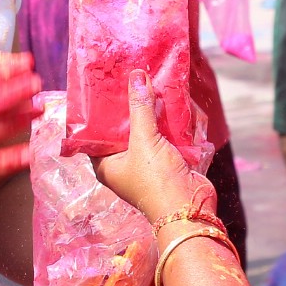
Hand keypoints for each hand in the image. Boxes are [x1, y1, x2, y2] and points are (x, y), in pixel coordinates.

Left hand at [93, 70, 212, 225]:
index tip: (103, 87)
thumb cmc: (157, 180)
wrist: (191, 209)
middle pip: (122, 130)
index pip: (95, 133)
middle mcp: (123, 164)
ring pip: (145, 131)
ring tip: (148, 83)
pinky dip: (167, 122)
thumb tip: (136, 76)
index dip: (98, 112)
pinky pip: (164, 137)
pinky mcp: (167, 162)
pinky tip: (168, 100)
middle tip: (128, 79)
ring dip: (150, 112)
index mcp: (106, 165)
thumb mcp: (144, 141)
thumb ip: (140, 108)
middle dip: (129, 108)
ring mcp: (146, 163)